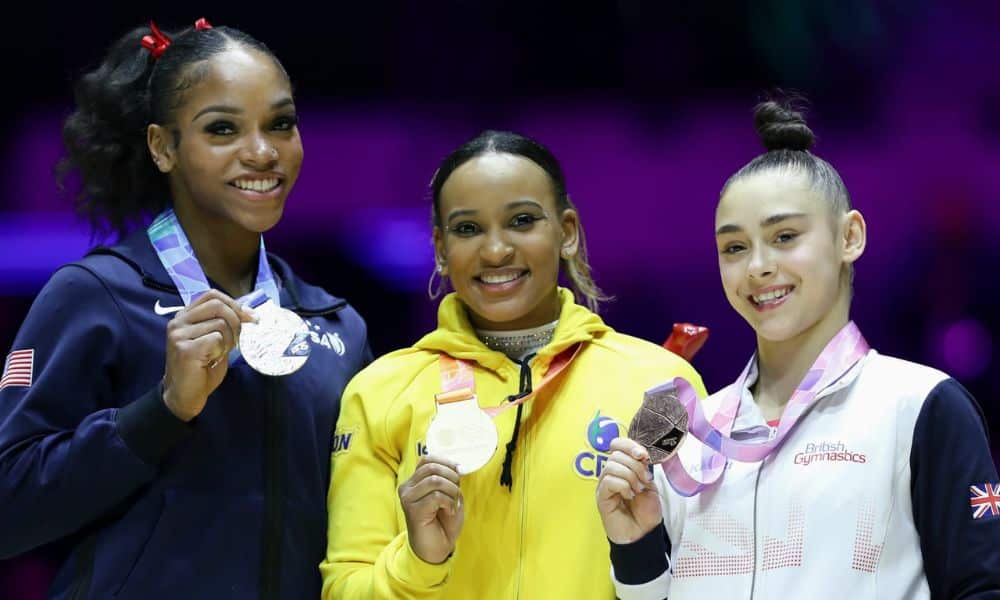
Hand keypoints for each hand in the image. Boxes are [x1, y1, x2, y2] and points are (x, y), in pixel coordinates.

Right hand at [162, 290, 256, 420]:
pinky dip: (222, 350)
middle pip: (217, 306)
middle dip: (236, 320)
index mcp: (185, 316)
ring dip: (229, 340)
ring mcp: (179, 334)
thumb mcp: (215, 340)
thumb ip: (225, 324)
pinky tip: (212, 360)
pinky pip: (216, 339)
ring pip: (220, 324)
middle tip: (240, 338)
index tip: (249, 317)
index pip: (211, 295)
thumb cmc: (201, 369)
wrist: (184, 395)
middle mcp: (178, 322)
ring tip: (220, 353)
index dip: (233, 303)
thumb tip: (249, 312)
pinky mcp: (185, 348)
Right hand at [398, 455, 464, 563]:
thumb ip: (449, 479)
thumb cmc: (443, 522)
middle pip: (432, 467)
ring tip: (453, 503)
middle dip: (452, 477)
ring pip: (435, 480)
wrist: (436, 548)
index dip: (446, 462)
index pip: (427, 459)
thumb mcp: (449, 495)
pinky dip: (449, 502)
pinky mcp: (412, 510)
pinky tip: (449, 511)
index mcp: (414, 481)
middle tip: (457, 492)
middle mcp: (407, 487)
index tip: (459, 471)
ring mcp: (408, 498)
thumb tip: (457, 466)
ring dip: (452, 490)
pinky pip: (436, 497)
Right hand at [596, 437, 663, 543]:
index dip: (629, 445)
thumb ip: (643, 468)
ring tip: (637, 490)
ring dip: (630, 476)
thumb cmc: (646, 512)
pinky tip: (629, 496)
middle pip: (616, 454)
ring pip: (612, 466)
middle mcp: (611, 473)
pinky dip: (623, 486)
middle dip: (635, 465)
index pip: (618, 444)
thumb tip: (640, 454)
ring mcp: (604, 485)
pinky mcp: (601, 497)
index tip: (643, 455)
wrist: (643, 534)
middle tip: (644, 481)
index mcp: (623, 467)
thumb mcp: (650, 485)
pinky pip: (609, 481)